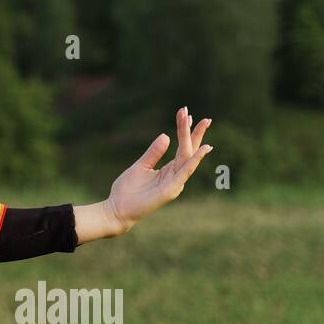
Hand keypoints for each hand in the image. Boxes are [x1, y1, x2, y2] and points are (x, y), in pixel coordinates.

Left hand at [105, 106, 212, 233]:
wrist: (118, 210)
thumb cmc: (128, 190)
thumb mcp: (141, 166)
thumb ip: (153, 152)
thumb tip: (165, 135)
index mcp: (169, 170)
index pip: (183, 148)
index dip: (185, 131)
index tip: (186, 113)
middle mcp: (175, 176)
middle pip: (189, 151)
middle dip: (196, 133)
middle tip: (205, 117)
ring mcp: (175, 183)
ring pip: (187, 157)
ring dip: (194, 140)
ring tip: (201, 123)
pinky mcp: (171, 190)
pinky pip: (185, 172)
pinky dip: (194, 160)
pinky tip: (203, 148)